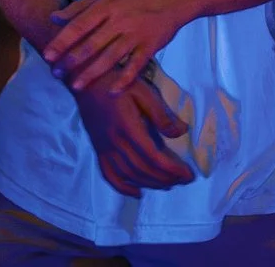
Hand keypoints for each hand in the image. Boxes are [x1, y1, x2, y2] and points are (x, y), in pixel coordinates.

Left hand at [46, 0, 191, 93]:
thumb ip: (81, 6)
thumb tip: (54, 17)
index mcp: (106, 6)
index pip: (78, 26)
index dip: (62, 42)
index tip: (47, 56)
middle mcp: (119, 21)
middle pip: (91, 44)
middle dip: (71, 61)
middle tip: (56, 75)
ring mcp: (135, 34)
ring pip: (110, 58)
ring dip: (91, 73)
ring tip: (76, 86)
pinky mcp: (150, 46)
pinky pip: (135, 66)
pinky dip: (124, 80)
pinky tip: (112, 92)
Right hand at [73, 78, 196, 196]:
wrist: (85, 81)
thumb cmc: (117, 83)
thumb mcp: (143, 91)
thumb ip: (161, 114)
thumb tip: (182, 131)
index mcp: (128, 128)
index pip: (153, 157)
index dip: (172, 170)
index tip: (188, 174)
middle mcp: (115, 143)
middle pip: (143, 170)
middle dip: (166, 179)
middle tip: (183, 181)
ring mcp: (104, 149)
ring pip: (128, 175)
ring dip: (150, 184)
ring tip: (168, 185)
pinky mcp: (98, 150)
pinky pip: (109, 175)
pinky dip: (123, 188)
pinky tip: (137, 193)